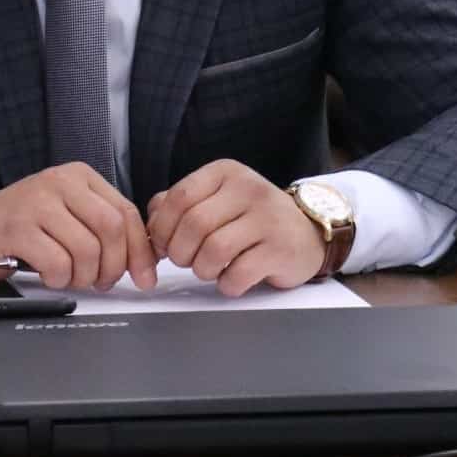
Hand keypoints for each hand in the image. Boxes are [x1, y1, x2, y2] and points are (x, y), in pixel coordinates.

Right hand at [0, 162, 157, 290]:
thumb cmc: (27, 223)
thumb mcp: (70, 212)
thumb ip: (103, 227)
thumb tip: (145, 259)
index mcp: (80, 176)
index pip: (126, 211)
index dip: (140, 250)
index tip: (144, 277)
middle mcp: (60, 182)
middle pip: (111, 228)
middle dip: (114, 265)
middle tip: (103, 281)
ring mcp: (37, 202)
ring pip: (86, 249)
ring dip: (85, 276)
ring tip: (72, 278)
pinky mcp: (17, 228)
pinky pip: (57, 262)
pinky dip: (60, 279)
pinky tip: (50, 275)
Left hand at [146, 159, 325, 294]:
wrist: (305, 231)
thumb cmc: (251, 218)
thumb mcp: (216, 199)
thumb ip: (179, 204)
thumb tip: (150, 221)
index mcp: (225, 173)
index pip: (179, 197)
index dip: (162, 227)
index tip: (162, 244)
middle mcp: (248, 189)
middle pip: (194, 224)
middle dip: (180, 251)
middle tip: (184, 261)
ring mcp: (268, 218)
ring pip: (214, 250)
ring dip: (201, 269)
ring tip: (208, 269)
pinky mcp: (281, 249)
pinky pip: (238, 273)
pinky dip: (226, 284)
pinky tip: (231, 278)